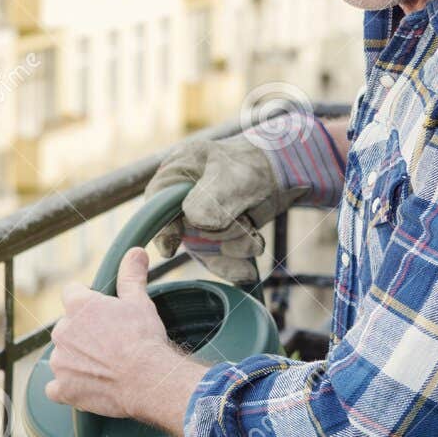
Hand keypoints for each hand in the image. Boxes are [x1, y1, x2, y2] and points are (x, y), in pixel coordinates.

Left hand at [45, 247, 205, 436]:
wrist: (147, 378)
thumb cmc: (143, 338)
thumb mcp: (139, 301)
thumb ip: (131, 275)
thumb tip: (135, 251)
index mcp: (78, 305)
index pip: (71, 293)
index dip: (87, 302)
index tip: (102, 313)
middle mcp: (62, 331)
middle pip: (66, 327)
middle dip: (82, 333)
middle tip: (108, 343)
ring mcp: (60, 361)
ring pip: (62, 356)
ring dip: (76, 360)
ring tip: (103, 367)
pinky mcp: (63, 388)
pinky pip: (55, 388)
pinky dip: (66, 388)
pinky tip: (83, 387)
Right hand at [145, 134, 295, 286]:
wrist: (282, 170)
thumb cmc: (253, 163)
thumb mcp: (232, 178)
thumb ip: (211, 199)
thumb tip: (197, 222)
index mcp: (174, 176)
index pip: (155, 209)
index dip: (162, 230)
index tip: (171, 248)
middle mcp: (181, 201)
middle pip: (185, 234)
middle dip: (218, 236)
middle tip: (243, 221)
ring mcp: (198, 221)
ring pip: (206, 250)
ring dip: (234, 248)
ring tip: (254, 235)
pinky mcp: (216, 236)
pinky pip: (218, 259)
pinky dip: (234, 266)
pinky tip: (248, 272)